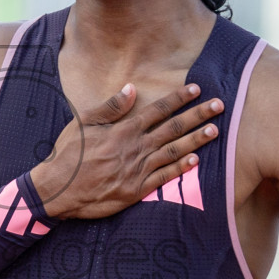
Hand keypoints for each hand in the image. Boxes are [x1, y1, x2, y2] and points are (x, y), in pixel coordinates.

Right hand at [29, 82, 222, 219]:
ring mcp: (137, 170)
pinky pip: (164, 178)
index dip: (179, 98)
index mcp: (123, 130)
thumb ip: (111, 106)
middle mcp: (135, 148)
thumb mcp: (84, 123)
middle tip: (219, 106)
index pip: (158, 110)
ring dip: (196, 140)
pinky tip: (196, 160)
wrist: (58, 190)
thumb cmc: (68, 154)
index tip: (196, 88)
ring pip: (174, 152)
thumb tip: (132, 88)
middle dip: (198, 115)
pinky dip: (181, 168)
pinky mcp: (136, 190)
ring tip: (215, 130)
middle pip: (173, 128)